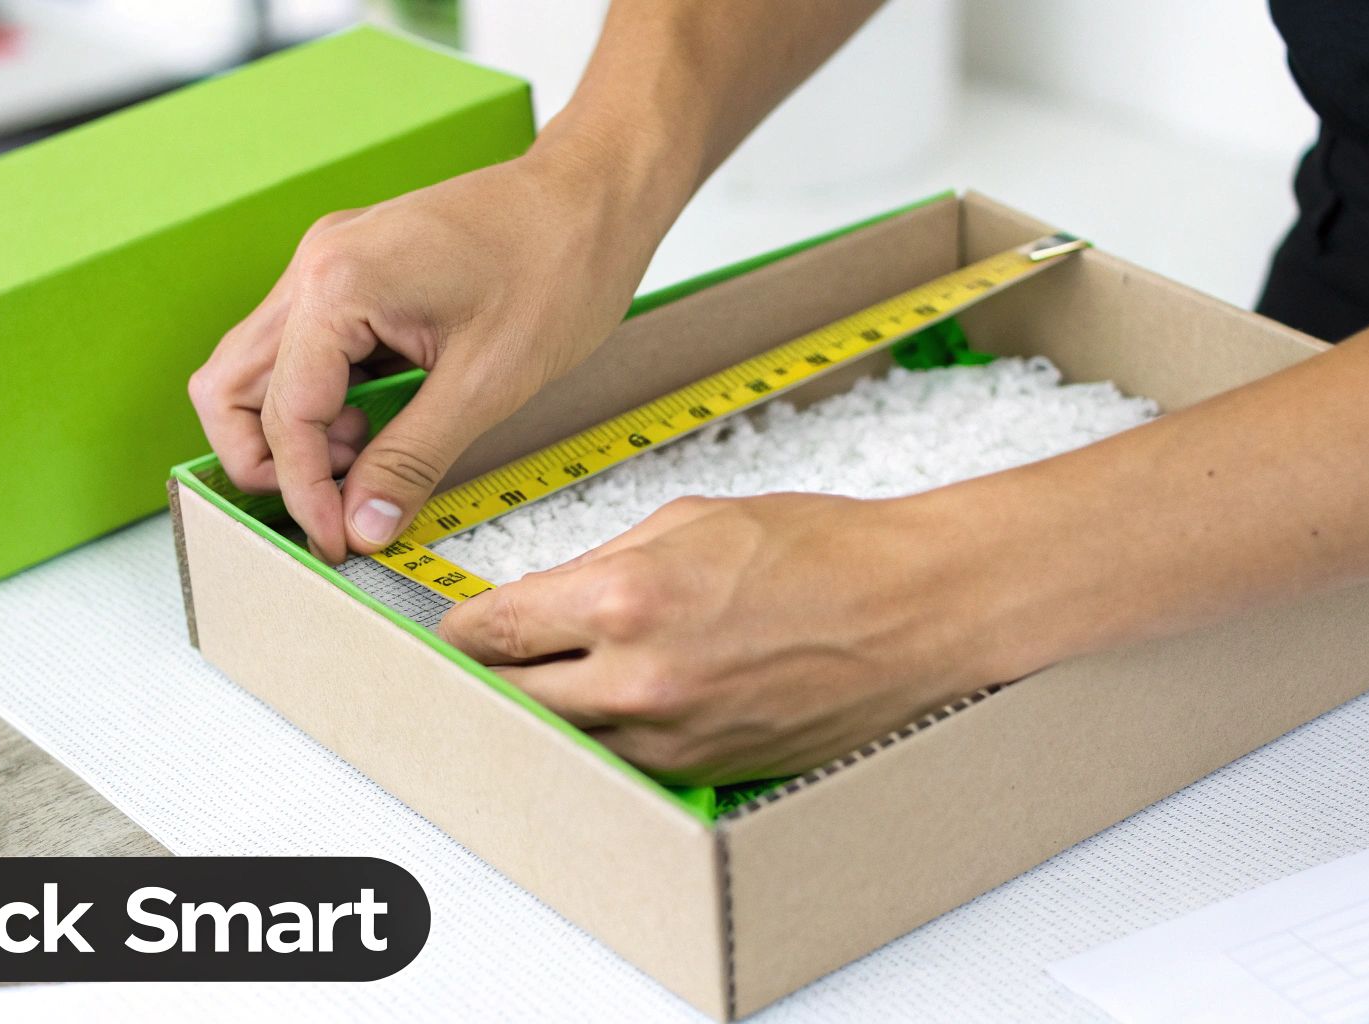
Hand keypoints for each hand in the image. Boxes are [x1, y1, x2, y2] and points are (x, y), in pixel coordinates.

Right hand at [187, 142, 664, 562]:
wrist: (594, 198)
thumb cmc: (558, 266)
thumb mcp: (488, 384)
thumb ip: (412, 460)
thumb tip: (363, 526)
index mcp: (338, 283)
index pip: (281, 413)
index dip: (305, 492)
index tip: (340, 543)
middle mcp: (317, 266)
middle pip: (233, 386)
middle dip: (272, 461)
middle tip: (337, 506)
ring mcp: (330, 264)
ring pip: (263, 369)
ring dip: (300, 432)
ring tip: (371, 463)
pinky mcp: (354, 274)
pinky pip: (309, 351)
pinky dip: (328, 402)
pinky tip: (383, 427)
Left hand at [435, 492, 1001, 785]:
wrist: (915, 609)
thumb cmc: (824, 552)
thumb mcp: (692, 517)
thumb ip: (602, 560)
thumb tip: (544, 596)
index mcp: (626, 598)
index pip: (493, 629)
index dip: (458, 628)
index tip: (453, 628)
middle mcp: (638, 680)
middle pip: (506, 696)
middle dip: (483, 673)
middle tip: (478, 659)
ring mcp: (671, 737)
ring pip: (556, 741)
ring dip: (537, 714)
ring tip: (533, 687)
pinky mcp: (703, 771)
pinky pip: (619, 762)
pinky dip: (601, 738)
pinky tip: (609, 708)